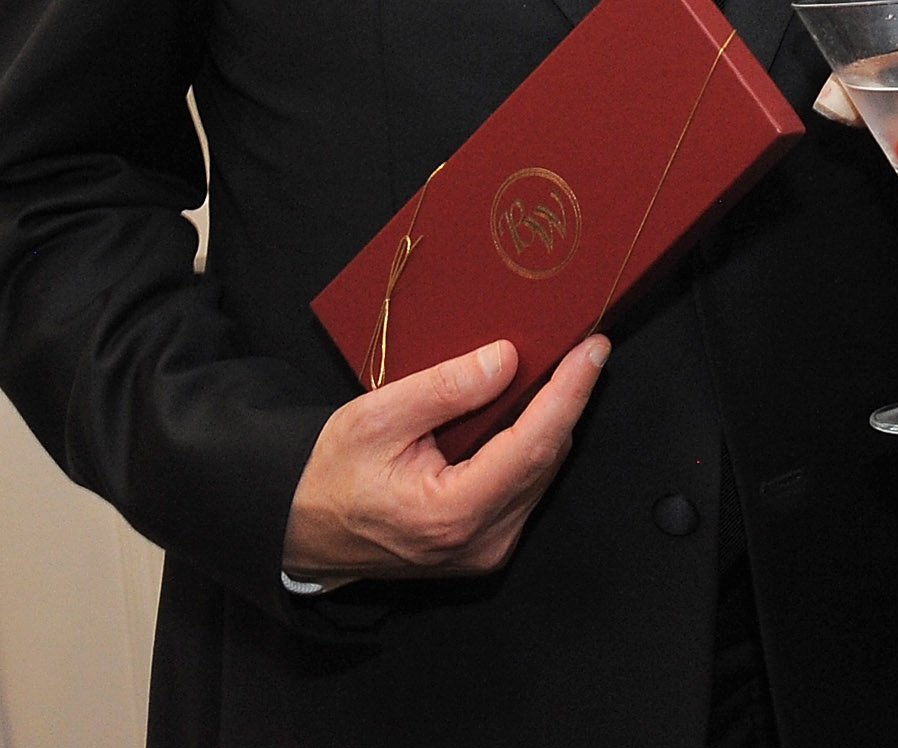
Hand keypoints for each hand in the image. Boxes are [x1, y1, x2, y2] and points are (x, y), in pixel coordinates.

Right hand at [281, 334, 609, 583]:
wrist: (303, 533)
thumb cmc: (330, 478)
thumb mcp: (374, 419)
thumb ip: (443, 389)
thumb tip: (507, 359)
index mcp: (453, 514)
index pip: (534, 445)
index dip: (569, 393)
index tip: (593, 350)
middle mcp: (483, 541)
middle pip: (548, 458)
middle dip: (567, 400)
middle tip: (579, 348)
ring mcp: (488, 549)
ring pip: (543, 473)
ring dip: (552, 422)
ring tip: (556, 371)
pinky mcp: (487, 546)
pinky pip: (526, 486)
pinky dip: (532, 446)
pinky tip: (526, 411)